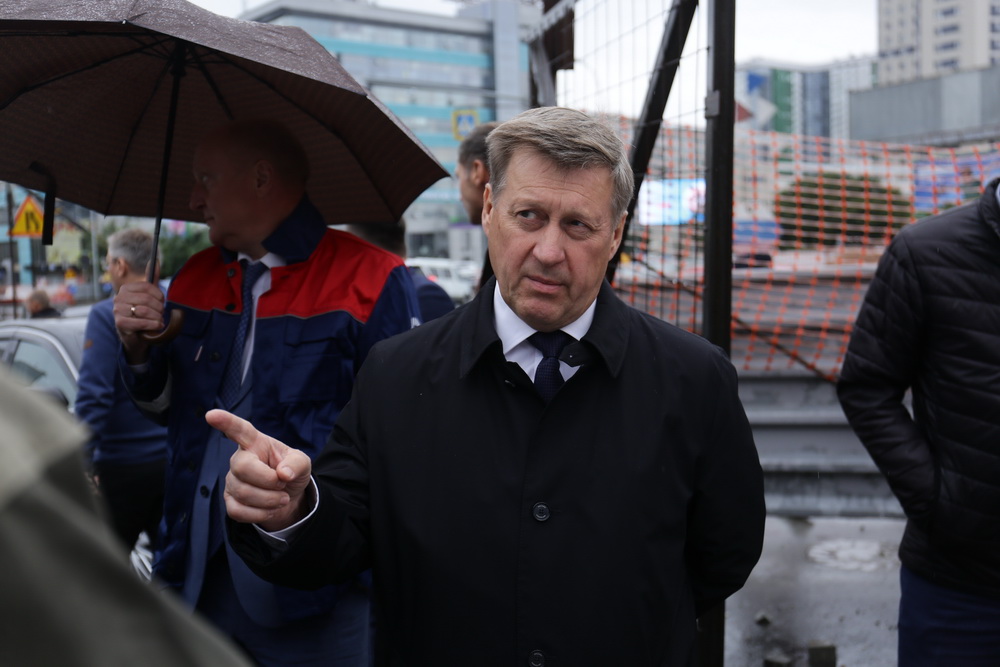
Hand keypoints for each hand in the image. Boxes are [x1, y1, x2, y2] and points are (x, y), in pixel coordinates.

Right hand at [114, 282, 164, 362]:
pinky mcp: (120, 323)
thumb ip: (151, 280)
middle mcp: (118, 298)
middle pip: (146, 299)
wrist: (135, 335)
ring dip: (157, 317)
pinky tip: (158, 326)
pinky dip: (153, 324)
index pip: (146, 286)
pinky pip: (141, 322)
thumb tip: (155, 261)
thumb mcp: (148, 296)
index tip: (162, 301)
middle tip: (161, 313)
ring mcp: (117, 311)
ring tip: (159, 320)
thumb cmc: (142, 314)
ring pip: (144, 310)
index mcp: (125, 289)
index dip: (159, 295)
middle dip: (159, 308)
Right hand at [206, 409, 313, 531]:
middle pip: (243, 468)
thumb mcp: (302, 463)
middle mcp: (239, 459)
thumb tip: (283, 473)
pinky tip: (269, 509)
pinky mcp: (230, 500)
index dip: (226, 422)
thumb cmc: (291, 472)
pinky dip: (260, 514)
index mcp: (256, 443)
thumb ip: (297, 464)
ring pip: (243, 493)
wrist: (288, 497)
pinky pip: (237, 511)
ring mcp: (232, 480)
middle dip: (268, 481)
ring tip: (282, 498)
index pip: (239, 430)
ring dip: (269, 500)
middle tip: (283, 484)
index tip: (211, 415)